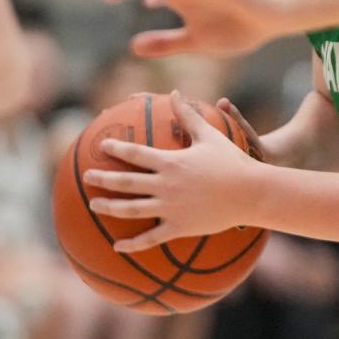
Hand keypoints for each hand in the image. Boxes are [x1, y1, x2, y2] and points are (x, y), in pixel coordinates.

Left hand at [82, 91, 262, 251]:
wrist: (250, 192)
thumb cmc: (232, 161)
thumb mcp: (210, 135)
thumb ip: (189, 115)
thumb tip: (174, 92)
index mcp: (171, 162)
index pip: (135, 153)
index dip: (116, 148)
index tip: (102, 146)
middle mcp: (165, 185)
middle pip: (125, 182)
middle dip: (102, 179)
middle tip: (88, 176)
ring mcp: (170, 208)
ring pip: (131, 210)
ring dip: (109, 208)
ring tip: (94, 206)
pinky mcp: (178, 227)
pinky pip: (149, 239)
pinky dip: (131, 244)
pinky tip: (117, 246)